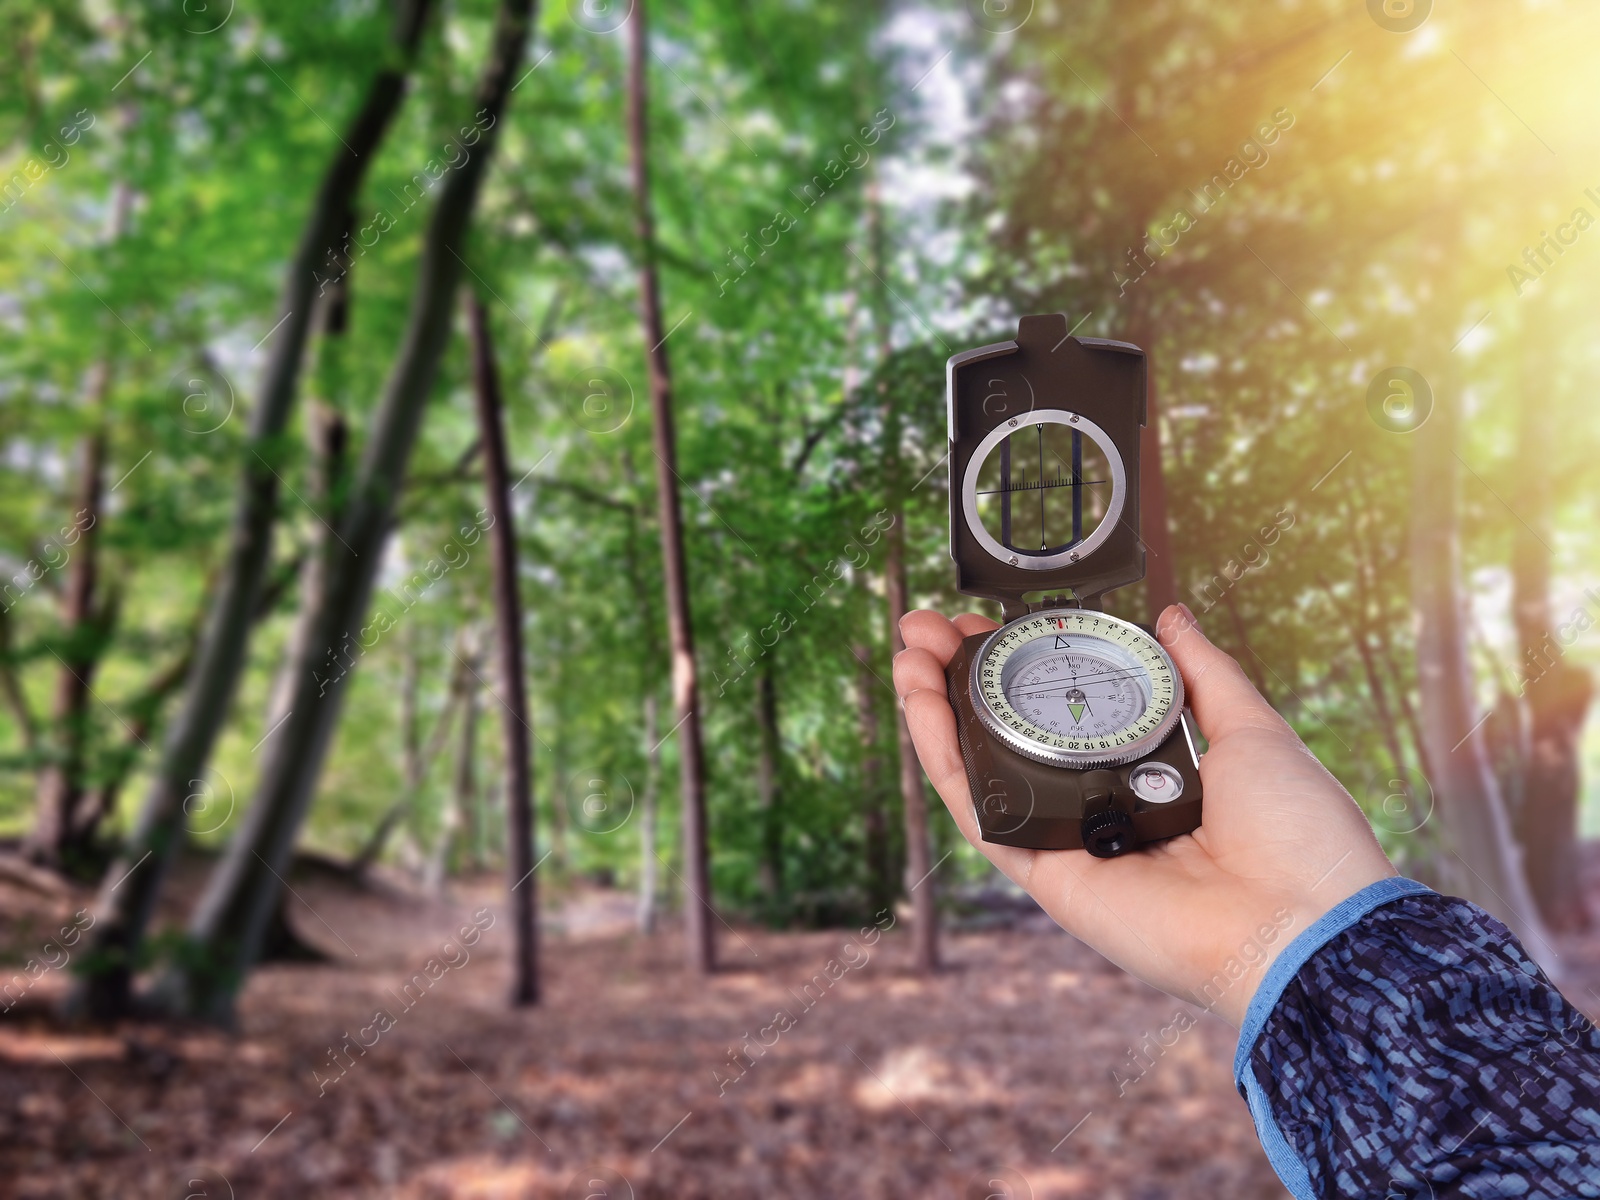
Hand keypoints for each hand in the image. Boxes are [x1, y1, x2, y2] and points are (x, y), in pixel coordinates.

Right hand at [893, 604, 1394, 1026]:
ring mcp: (1070, 843)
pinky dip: (943, 759)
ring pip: (981, 772)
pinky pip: (982, 812)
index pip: (1065, 712)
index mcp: (1149, 776)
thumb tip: (1172, 616)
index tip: (991, 622)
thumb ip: (1204, 673)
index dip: (1022, 666)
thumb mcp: (1252, 730)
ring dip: (934, 712)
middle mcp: (1101, 810)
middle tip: (928, 629)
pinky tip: (921, 706)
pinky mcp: (1048, 875)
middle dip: (962, 680)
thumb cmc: (1299, 837)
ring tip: (908, 653)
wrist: (1305, 922)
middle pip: (1009, 738)